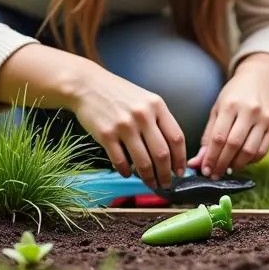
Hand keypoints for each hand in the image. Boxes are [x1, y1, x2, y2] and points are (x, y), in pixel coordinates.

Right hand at [71, 69, 186, 189]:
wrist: (88, 85)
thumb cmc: (119, 94)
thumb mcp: (145, 99)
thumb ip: (159, 120)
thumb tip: (171, 151)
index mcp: (157, 106)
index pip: (176, 138)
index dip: (180, 159)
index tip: (180, 172)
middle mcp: (143, 115)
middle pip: (162, 154)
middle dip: (166, 174)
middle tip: (166, 184)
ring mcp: (124, 125)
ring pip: (143, 161)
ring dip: (148, 178)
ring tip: (150, 184)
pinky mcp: (106, 134)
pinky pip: (120, 161)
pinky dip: (126, 172)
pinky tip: (128, 174)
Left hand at [189, 62, 268, 178]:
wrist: (261, 78)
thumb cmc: (234, 95)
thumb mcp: (217, 109)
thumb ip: (208, 136)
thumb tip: (197, 162)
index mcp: (231, 104)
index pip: (219, 137)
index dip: (210, 157)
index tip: (204, 170)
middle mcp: (250, 111)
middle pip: (234, 145)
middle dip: (221, 164)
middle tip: (213, 174)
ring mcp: (265, 119)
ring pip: (250, 151)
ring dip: (236, 165)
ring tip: (227, 168)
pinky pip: (263, 150)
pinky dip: (251, 161)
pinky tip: (241, 160)